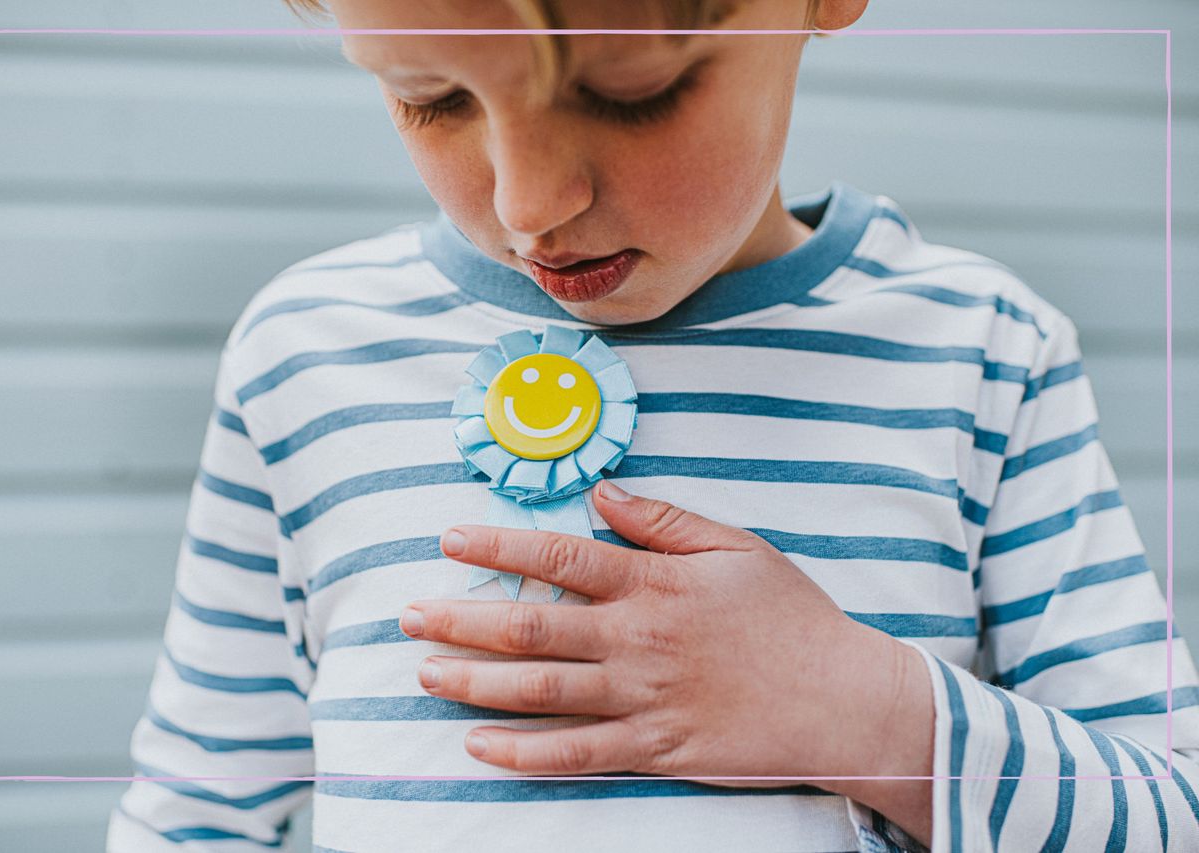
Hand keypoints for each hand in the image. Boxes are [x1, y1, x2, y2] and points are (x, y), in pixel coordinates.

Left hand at [399, 479, 906, 782]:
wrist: (842, 700)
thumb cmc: (791, 618)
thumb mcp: (737, 547)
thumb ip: (665, 520)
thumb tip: (603, 492)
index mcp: (653, 585)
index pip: (558, 560)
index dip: (497, 548)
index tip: (450, 540)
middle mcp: (636, 640)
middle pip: (529, 630)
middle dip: (459, 621)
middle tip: (408, 617)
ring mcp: (641, 699)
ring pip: (539, 693)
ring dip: (473, 683)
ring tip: (425, 674)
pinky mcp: (653, 749)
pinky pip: (575, 755)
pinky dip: (522, 754)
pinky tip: (480, 745)